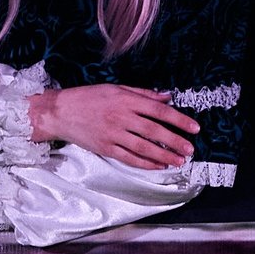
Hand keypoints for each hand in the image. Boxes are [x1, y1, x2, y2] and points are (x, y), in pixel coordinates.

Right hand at [29, 84, 198, 169]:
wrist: (60, 112)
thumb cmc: (89, 97)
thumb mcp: (116, 88)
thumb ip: (143, 93)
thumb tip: (167, 96)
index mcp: (126, 100)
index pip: (159, 110)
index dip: (179, 120)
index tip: (194, 128)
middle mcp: (121, 117)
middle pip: (154, 131)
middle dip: (176, 141)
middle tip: (190, 148)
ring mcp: (113, 134)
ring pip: (144, 148)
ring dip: (164, 155)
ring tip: (179, 160)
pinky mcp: (105, 148)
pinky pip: (130, 158)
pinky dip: (146, 163)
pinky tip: (159, 165)